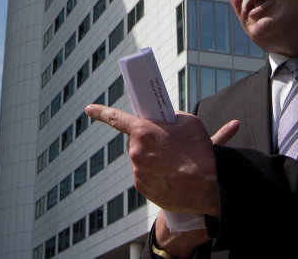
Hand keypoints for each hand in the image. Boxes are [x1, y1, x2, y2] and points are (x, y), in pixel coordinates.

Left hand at [84, 105, 238, 215]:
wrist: (208, 188)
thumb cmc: (199, 153)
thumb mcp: (190, 123)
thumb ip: (173, 118)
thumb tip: (167, 122)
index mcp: (143, 132)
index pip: (116, 118)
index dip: (101, 112)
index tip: (89, 109)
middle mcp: (135, 152)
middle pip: (137, 141)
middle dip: (148, 141)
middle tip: (168, 145)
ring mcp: (137, 172)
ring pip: (142, 160)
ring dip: (153, 159)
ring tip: (175, 163)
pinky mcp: (142, 188)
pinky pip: (146, 176)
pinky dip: (156, 175)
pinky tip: (172, 176)